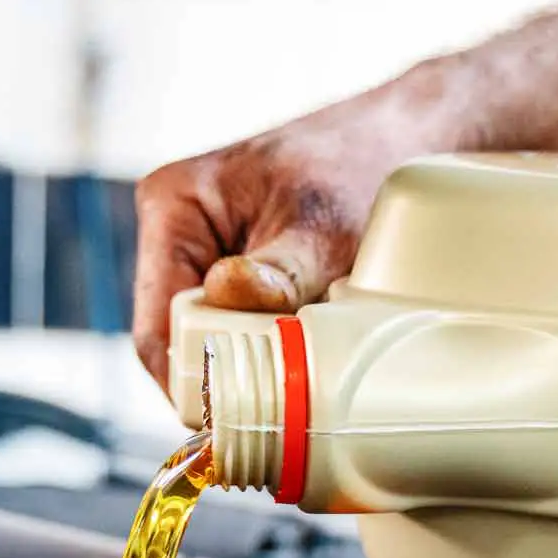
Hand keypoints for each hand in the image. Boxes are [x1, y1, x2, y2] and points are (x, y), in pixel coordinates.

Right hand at [131, 69, 468, 384]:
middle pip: (178, 343)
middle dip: (227, 374)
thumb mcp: (324, 226)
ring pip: (210, 342)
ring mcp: (205, 256)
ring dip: (252, 362)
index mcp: (172, 208)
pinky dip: (269, 347)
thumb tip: (228, 295)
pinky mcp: (238, 275)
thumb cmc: (358, 165)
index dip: (194, 380)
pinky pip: (238, 331)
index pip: (156, 328)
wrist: (401, 141)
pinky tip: (302, 348)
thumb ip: (280, 271)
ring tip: (300, 366)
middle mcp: (176, 233)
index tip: (240, 416)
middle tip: (282, 397)